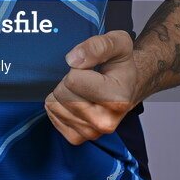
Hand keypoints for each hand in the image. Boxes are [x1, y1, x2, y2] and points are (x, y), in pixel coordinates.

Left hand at [45, 30, 139, 144]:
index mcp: (117, 100)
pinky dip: (59, 105)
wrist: (126, 87)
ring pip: (55, 105)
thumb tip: (73, 59)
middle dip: (69, 80)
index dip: (77, 67)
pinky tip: (75, 99)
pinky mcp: (78, 137)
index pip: (73, 80)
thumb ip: (98, 46)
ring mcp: (92, 133)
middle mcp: (106, 122)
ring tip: (83, 89)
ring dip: (64, 92)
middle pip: (62, 94)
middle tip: (87, 78)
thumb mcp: (118, 42)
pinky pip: (53, 116)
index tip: (92, 68)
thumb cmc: (120, 65)